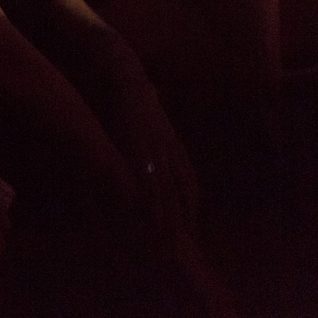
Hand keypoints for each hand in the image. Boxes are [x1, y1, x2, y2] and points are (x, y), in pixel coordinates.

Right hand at [109, 73, 198, 235]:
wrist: (126, 76)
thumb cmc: (137, 97)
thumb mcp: (154, 120)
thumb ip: (158, 136)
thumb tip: (159, 150)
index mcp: (175, 144)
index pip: (190, 181)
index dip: (191, 204)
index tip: (189, 225)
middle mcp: (170, 149)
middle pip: (182, 190)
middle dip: (182, 216)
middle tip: (180, 241)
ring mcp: (156, 148)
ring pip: (165, 187)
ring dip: (164, 213)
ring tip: (162, 234)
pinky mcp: (137, 145)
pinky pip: (145, 177)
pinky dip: (145, 195)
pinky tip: (143, 210)